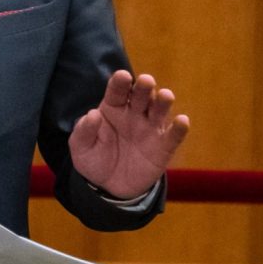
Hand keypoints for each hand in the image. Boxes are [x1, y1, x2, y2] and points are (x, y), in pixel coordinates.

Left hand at [69, 70, 188, 199]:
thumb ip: (84, 130)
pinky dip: (179, 128)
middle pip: (142, 95)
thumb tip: (93, 114)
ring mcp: (150, 129)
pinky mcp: (163, 147)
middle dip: (144, 86)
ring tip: (165, 96)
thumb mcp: (81, 147)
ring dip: (163, 101)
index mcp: (113, 107)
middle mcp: (134, 113)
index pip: (117, 90)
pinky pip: (173, 136)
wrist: (110, 187)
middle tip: (146, 81)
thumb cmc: (94, 160)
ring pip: (160, 110)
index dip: (121, 82)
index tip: (123, 76)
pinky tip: (182, 121)